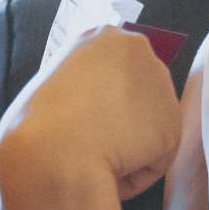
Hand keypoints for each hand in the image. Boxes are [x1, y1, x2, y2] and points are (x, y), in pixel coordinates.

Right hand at [0, 26, 178, 201]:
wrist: (53, 152)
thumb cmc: (36, 122)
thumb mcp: (53, 82)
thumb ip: (84, 81)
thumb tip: (97, 103)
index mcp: (104, 37)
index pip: (115, 67)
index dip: (99, 95)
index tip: (83, 110)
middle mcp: (140, 53)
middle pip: (139, 92)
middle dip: (121, 117)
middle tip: (91, 135)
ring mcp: (161, 89)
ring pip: (147, 126)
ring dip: (127, 145)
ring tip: (96, 153)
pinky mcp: (172, 128)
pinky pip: (154, 158)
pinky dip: (134, 172)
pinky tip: (109, 167)